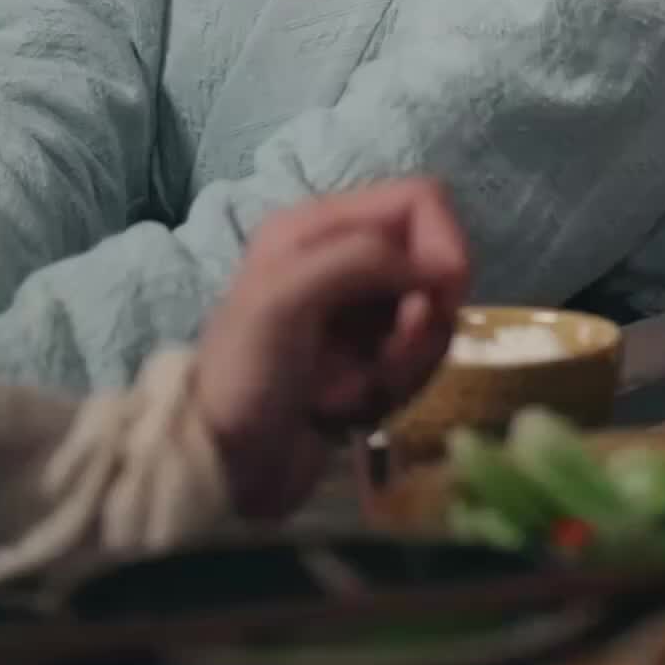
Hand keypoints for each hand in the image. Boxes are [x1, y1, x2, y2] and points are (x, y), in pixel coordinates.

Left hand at [194, 178, 467, 519]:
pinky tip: (347, 408)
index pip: (419, 200)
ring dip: (407, 363)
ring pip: (430, 319)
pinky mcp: (367, 362)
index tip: (437, 302)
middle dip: (424, 320)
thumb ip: (361, 259)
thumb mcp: (287, 297)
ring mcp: (357, 314)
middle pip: (434, 265)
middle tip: (386, 360)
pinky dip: (395, 388)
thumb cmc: (244, 372)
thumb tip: (439, 268)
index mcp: (320, 227)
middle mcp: (343, 259)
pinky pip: (416, 362)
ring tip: (354, 391)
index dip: (443, 245)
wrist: (221, 463)